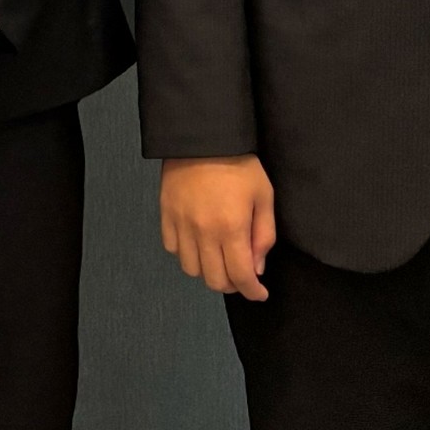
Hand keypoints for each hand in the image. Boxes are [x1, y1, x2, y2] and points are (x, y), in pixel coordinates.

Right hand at [159, 155, 277, 301]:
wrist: (203, 136)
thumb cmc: (240, 164)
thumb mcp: (264, 196)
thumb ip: (264, 235)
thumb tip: (257, 267)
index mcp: (231, 228)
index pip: (240, 277)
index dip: (252, 292)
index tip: (259, 293)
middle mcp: (203, 232)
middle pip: (214, 280)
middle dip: (232, 285)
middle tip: (242, 275)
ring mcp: (181, 225)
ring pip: (191, 269)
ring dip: (208, 271)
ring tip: (219, 258)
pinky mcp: (165, 215)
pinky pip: (172, 249)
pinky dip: (187, 253)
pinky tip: (198, 242)